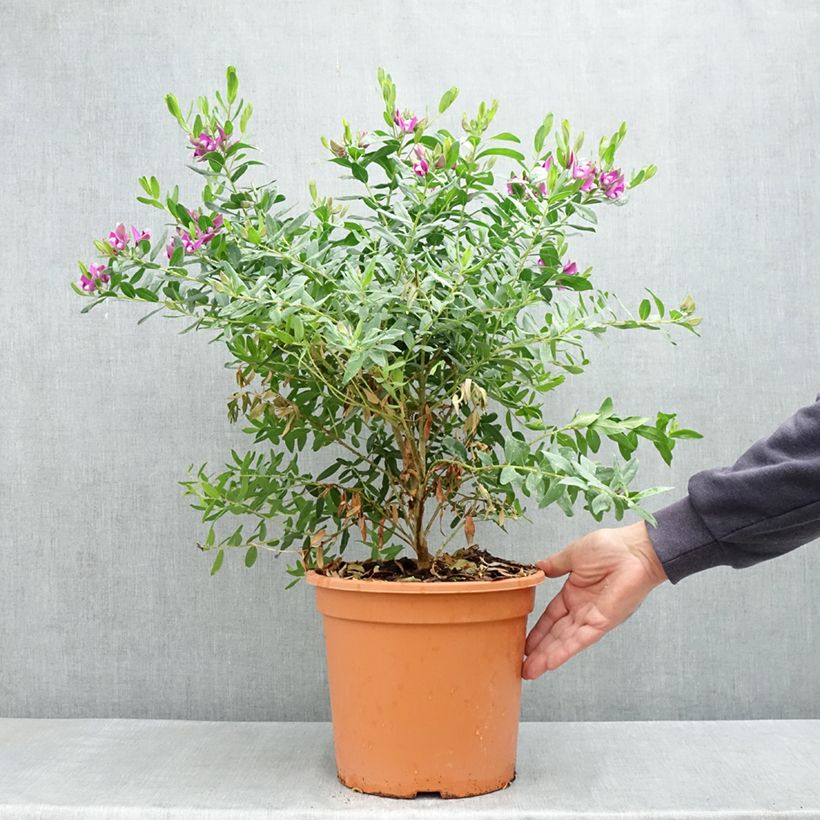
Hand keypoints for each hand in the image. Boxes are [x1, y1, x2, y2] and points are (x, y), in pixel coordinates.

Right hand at [522, 521, 667, 678]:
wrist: (636, 550)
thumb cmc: (610, 547)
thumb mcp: (573, 555)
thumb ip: (555, 565)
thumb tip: (538, 567)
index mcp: (574, 593)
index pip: (550, 617)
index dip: (537, 631)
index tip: (524, 643)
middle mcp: (582, 609)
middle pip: (555, 634)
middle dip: (539, 651)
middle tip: (523, 667)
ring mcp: (592, 617)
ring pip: (565, 641)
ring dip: (547, 657)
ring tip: (530, 672)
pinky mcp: (603, 622)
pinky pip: (580, 639)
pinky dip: (565, 651)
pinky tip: (550, 663)